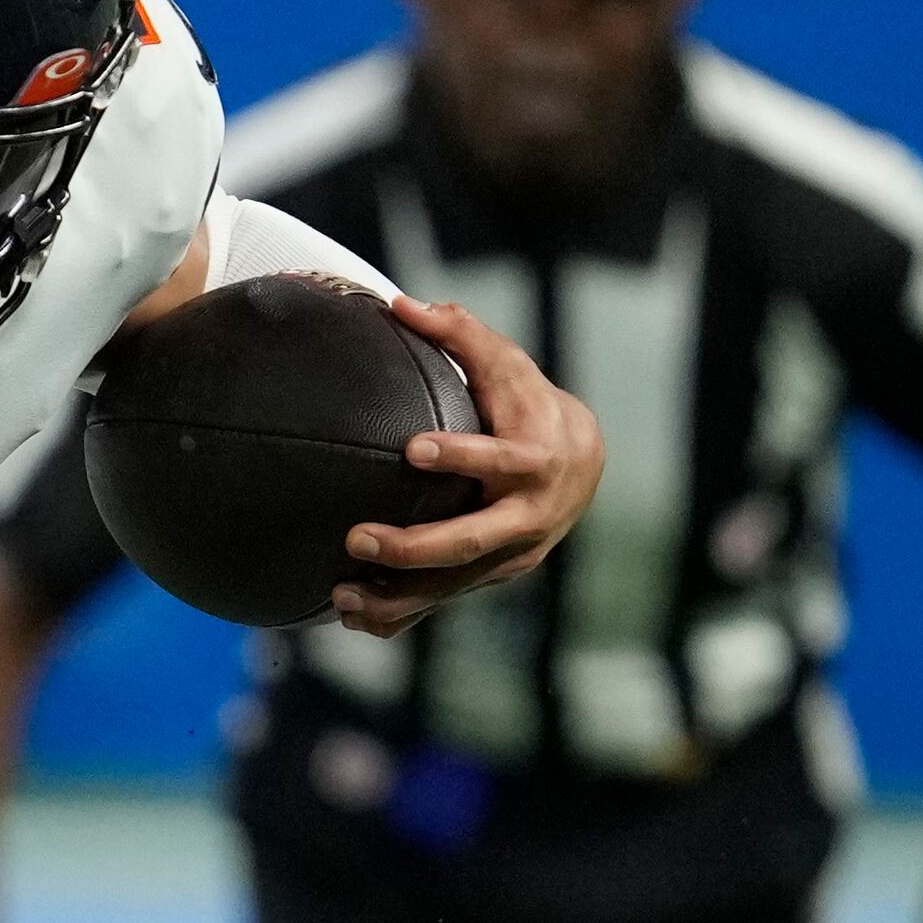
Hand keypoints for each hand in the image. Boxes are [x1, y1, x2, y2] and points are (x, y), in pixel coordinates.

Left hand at [329, 295, 601, 637]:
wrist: (582, 464)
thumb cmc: (530, 404)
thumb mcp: (506, 363)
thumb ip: (458, 332)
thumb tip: (400, 304)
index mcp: (534, 461)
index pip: (499, 461)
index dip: (461, 457)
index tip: (411, 447)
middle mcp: (526, 517)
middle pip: (471, 540)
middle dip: (413, 546)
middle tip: (355, 537)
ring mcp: (509, 556)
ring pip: (453, 584)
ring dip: (397, 594)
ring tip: (341, 596)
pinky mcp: (489, 577)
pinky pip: (443, 603)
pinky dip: (400, 615)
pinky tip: (353, 618)